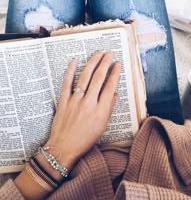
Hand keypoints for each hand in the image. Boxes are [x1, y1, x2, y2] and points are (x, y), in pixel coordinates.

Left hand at [46, 51, 119, 168]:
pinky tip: (74, 60)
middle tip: (109, 53)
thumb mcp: (103, 126)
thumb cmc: (85, 138)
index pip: (110, 87)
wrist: (64, 147)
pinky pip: (67, 82)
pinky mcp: (64, 101)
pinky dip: (70, 70)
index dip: (115, 74)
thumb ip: (109, 108)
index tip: (117, 64)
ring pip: (85, 77)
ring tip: (98, 53)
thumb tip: (114, 93)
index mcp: (101, 111)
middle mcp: (89, 103)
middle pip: (98, 78)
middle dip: (105, 63)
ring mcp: (75, 101)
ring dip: (92, 63)